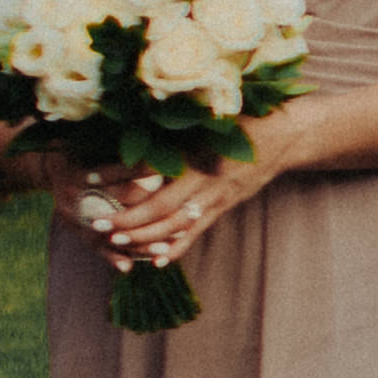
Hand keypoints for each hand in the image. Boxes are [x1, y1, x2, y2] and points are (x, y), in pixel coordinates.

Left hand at [84, 125, 284, 274]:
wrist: (286, 136)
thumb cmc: (245, 119)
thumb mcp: (210, 116)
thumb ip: (177, 124)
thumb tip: (138, 121)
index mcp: (196, 153)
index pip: (150, 170)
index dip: (119, 176)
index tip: (91, 178)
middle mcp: (204, 180)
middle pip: (159, 207)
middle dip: (126, 218)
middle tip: (97, 224)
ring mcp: (215, 198)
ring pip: (175, 226)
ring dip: (144, 237)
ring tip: (116, 242)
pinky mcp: (223, 207)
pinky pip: (196, 233)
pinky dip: (176, 248)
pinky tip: (155, 261)